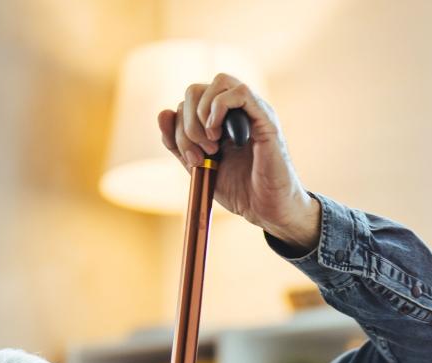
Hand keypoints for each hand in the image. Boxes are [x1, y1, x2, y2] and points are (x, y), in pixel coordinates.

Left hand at [157, 74, 319, 252]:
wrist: (268, 211)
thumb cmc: (242, 191)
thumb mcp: (200, 168)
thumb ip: (179, 144)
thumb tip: (162, 113)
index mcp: (220, 119)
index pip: (188, 102)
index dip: (179, 128)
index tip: (192, 159)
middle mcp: (236, 110)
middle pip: (196, 89)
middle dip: (188, 123)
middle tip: (200, 154)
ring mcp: (252, 111)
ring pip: (217, 82)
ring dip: (203, 114)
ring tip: (212, 145)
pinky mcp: (265, 118)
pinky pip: (239, 91)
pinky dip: (219, 107)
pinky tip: (218, 134)